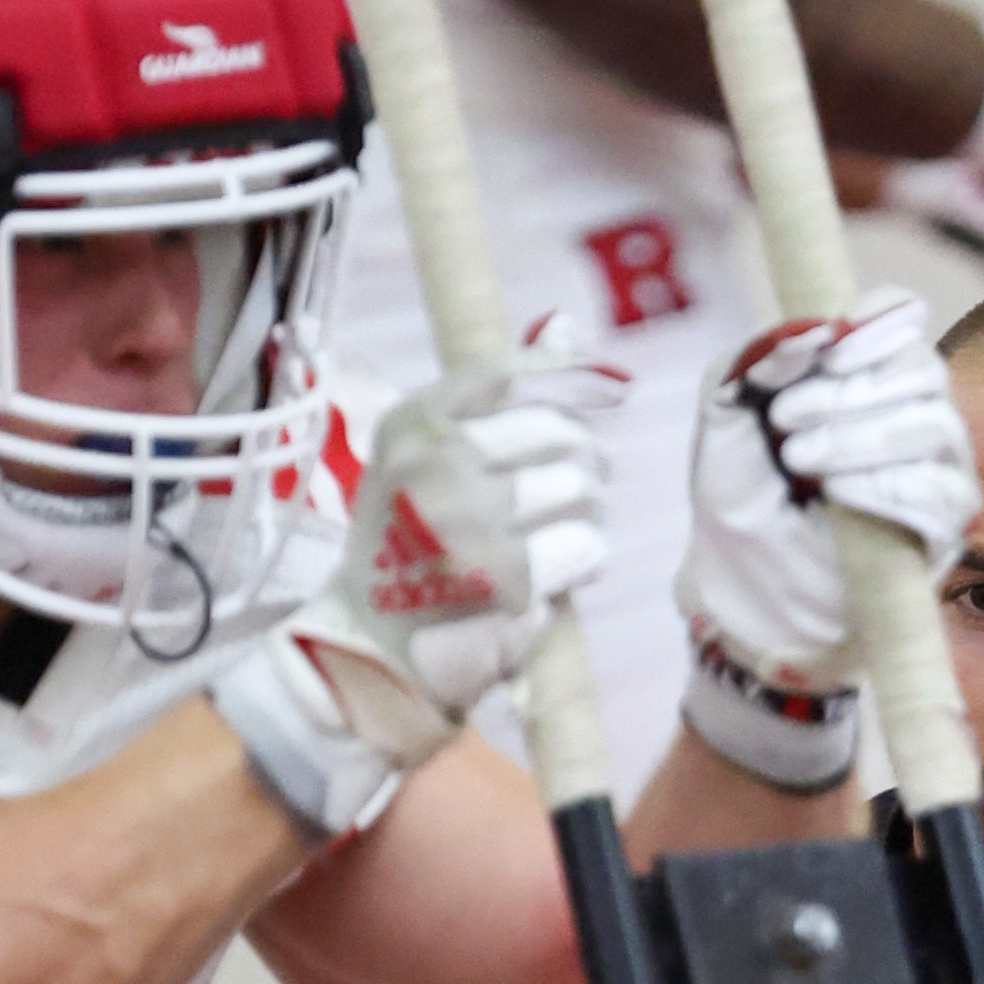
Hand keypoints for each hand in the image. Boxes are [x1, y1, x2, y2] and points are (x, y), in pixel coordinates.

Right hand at [213, 324, 621, 834]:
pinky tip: (562, 572)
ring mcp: (469, 520)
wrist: (368, 651)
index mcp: (412, 424)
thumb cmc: (404, 552)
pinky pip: (580, 548)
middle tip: (581, 490)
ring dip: (588, 515)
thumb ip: (489, 403)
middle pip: (558, 435)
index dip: (573, 375)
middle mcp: (437, 462)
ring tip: (571, 534)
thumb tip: (568, 332)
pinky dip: (581, 560)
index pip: (509, 373)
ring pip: (578, 492)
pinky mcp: (504, 580)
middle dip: (584, 464)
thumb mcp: (422, 462)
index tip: (615, 385)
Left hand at [673, 292, 976, 787]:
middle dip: (850, 389)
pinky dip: (889, 486)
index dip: (873, 322)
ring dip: (862, 436)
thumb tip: (811, 328)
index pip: (900, 316)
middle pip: (919, 367)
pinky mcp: (948, 525)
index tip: (826, 351)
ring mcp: (937, 466)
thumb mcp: (723, 417)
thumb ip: (756, 359)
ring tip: (803, 462)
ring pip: (933, 423)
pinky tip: (841, 497)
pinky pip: (944, 490)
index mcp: (863, 371)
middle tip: (787, 421)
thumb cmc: (740, 501)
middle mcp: (911, 409)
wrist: (747, 592)